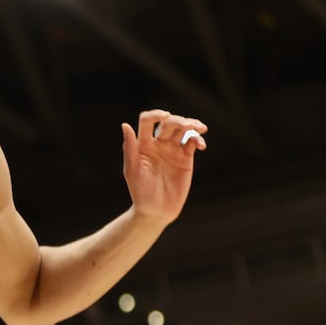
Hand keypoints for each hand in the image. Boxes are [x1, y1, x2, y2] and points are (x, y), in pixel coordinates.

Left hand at [121, 109, 207, 225]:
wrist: (156, 210)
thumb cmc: (139, 191)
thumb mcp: (132, 170)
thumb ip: (130, 147)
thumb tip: (125, 124)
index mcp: (143, 143)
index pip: (148, 121)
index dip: (155, 114)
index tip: (164, 116)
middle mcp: (158, 143)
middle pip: (168, 123)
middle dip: (178, 120)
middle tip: (186, 125)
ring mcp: (172, 149)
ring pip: (183, 129)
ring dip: (192, 125)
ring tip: (199, 128)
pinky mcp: (185, 158)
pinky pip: (192, 142)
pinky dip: (198, 139)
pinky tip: (201, 145)